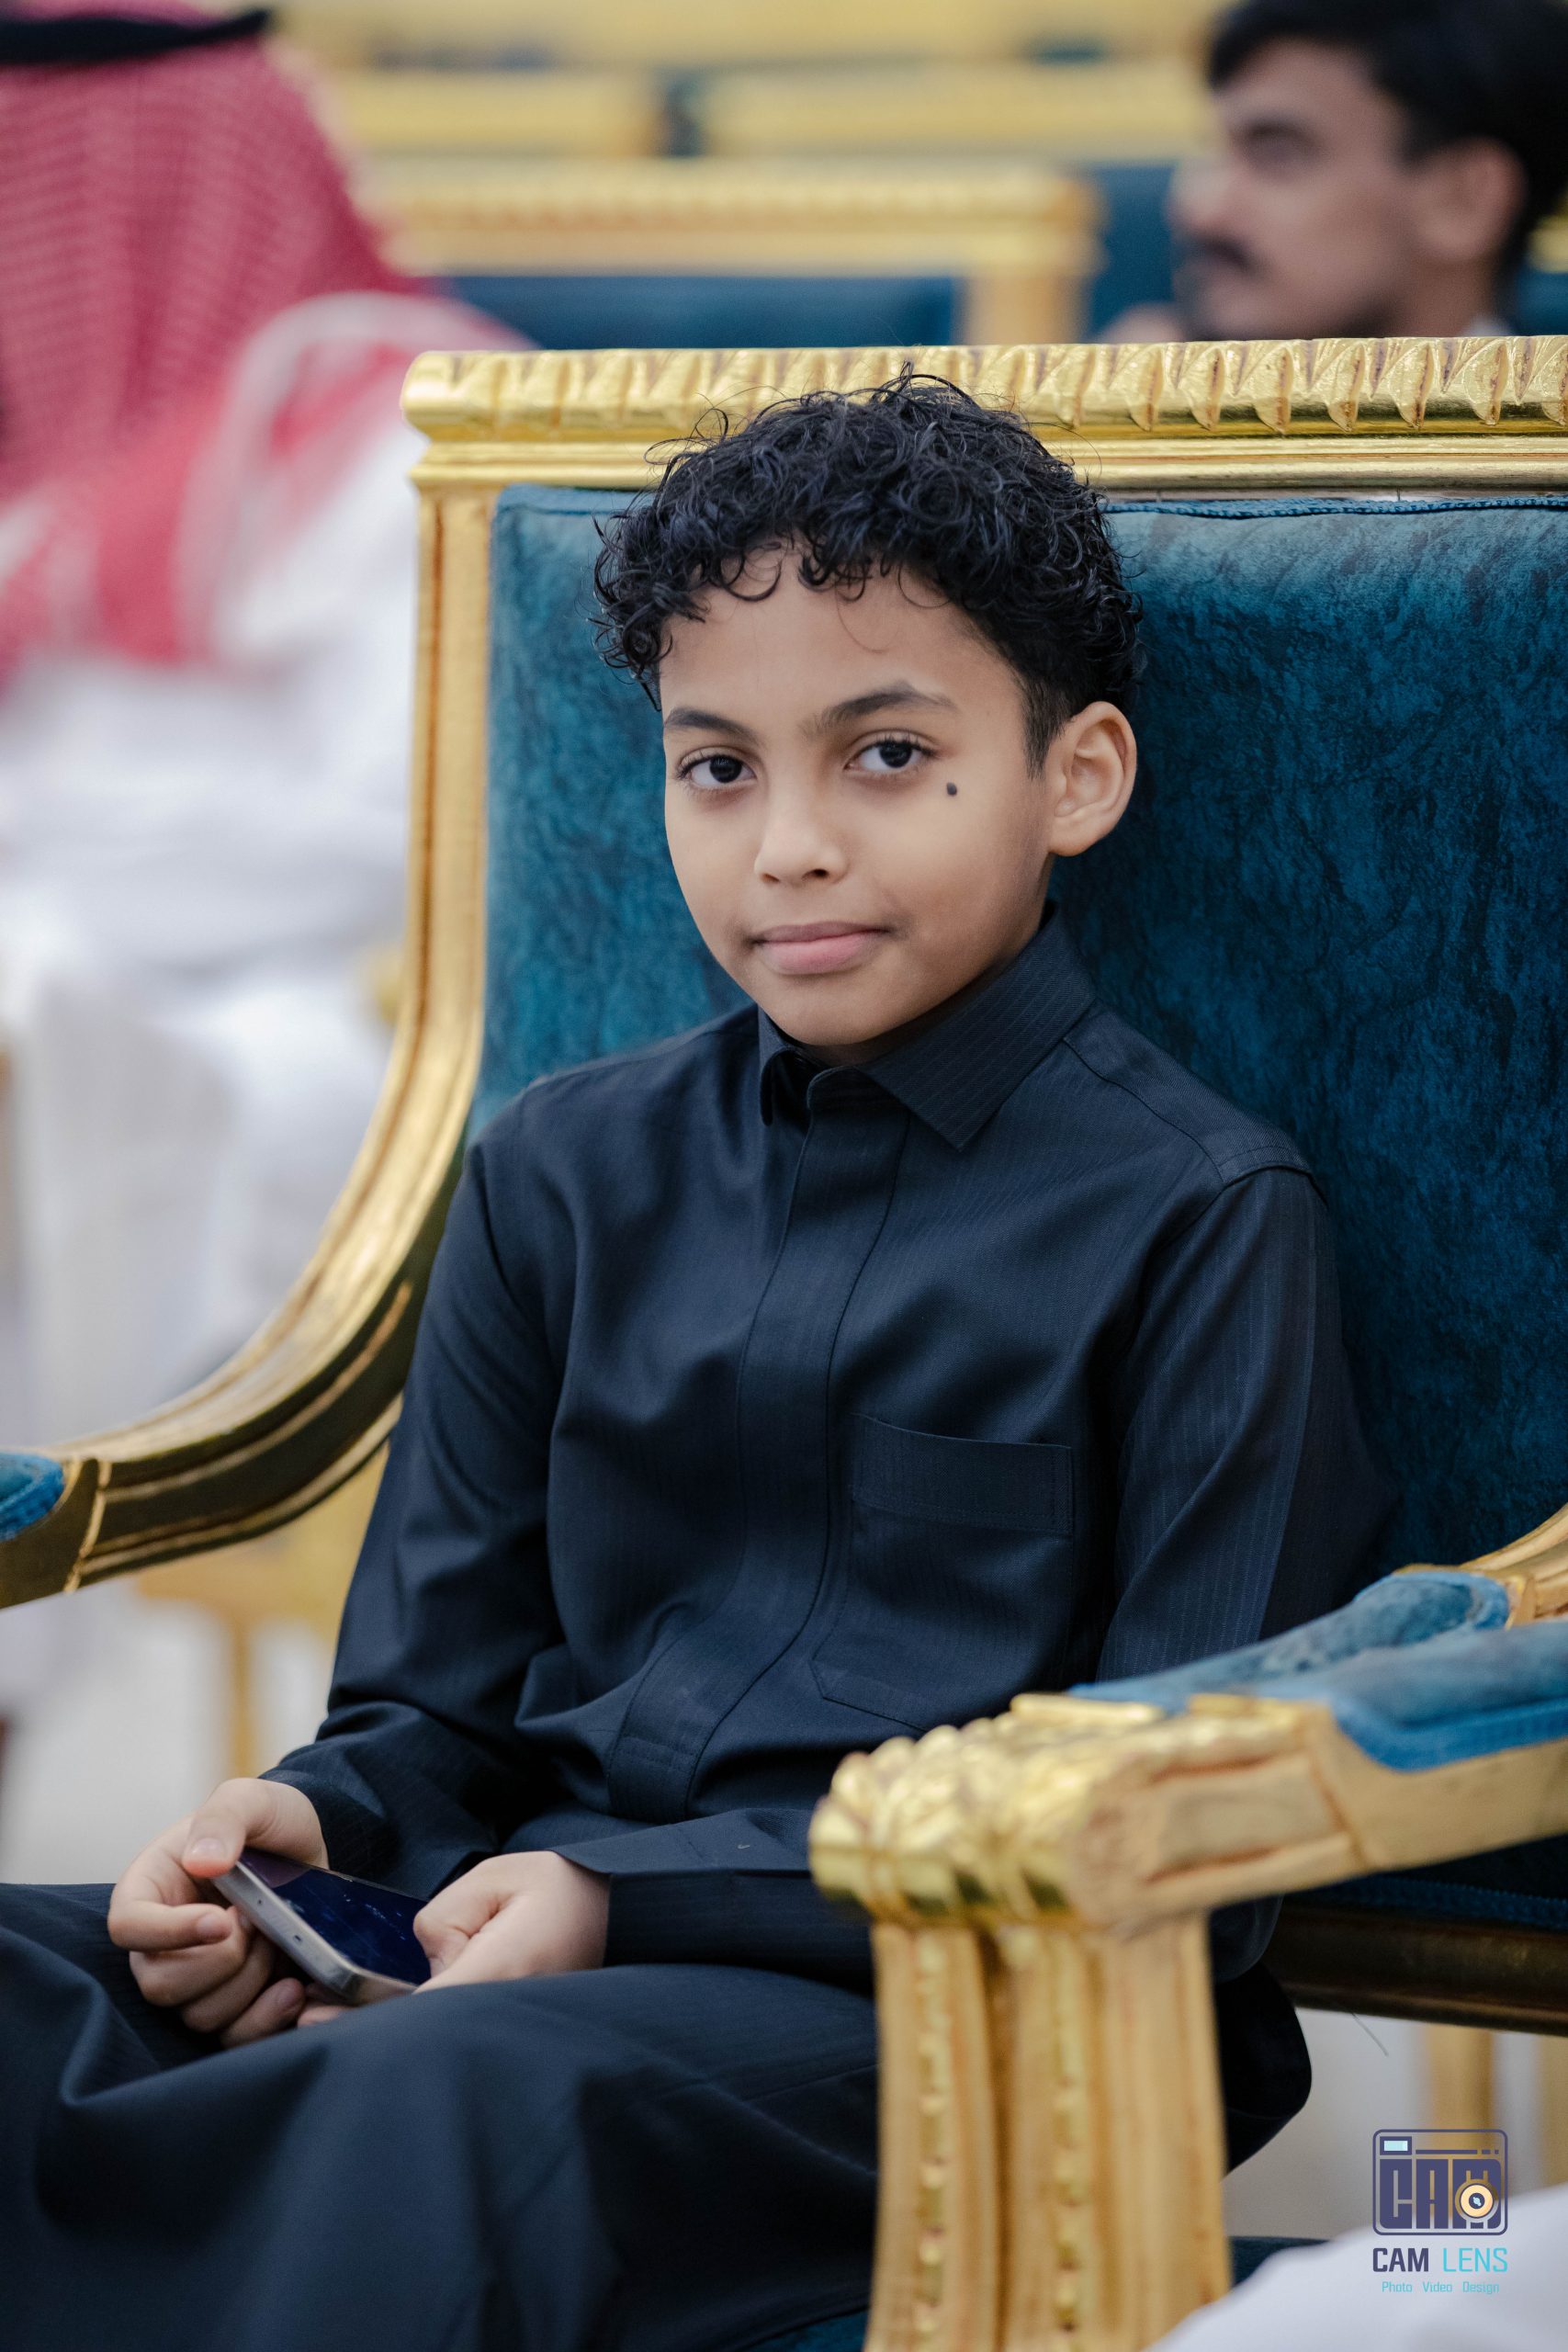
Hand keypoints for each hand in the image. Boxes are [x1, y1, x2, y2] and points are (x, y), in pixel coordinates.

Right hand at [108, 1777, 326, 2048]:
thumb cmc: (270, 1823)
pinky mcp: (234, 2006)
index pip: (128, 1927)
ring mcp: (198, 1981)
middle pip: (160, 1985)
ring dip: (248, 1981)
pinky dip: (265, 2020)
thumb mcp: (252, 1799)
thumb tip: (204, 1862)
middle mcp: (163, 1944)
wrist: (311, 1855)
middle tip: (257, 1921)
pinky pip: (234, 2038)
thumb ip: (224, 1817)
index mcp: (151, 1891)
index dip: (167, 1933)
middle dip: (220, 1959)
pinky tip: (293, 1987)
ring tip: (276, 1939)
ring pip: (200, 2016)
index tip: (221, 1919)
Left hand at [298, 1851, 608, 2025]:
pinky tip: (378, 2017)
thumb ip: (444, 1916)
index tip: (316, 2011)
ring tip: (324, 2017)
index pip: (417, 2011)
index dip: (362, 2019)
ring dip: (382, 2031)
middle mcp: (498, 2012)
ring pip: (430, 2039)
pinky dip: (412, 2026)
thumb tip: (424, 1957)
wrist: (616, 1912)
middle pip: (416, 2038)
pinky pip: (449, 2030)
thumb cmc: (561, 1890)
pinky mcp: (505, 2024)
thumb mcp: (496, 1880)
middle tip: (305, 2017)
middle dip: (360, 2032)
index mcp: (495, 1973)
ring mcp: (504, 2025)